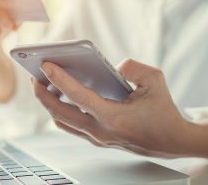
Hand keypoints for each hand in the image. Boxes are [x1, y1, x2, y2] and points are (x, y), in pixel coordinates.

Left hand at [32, 59, 207, 158]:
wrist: (172, 141)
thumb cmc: (164, 113)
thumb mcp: (155, 81)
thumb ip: (133, 68)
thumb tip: (113, 67)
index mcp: (113, 117)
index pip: (78, 97)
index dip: (59, 79)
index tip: (45, 65)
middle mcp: (101, 131)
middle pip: (60, 113)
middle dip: (43, 95)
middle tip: (34, 77)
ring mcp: (97, 138)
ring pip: (62, 122)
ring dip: (49, 104)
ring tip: (42, 86)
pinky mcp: (98, 140)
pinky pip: (72, 126)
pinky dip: (61, 111)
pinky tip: (60, 98)